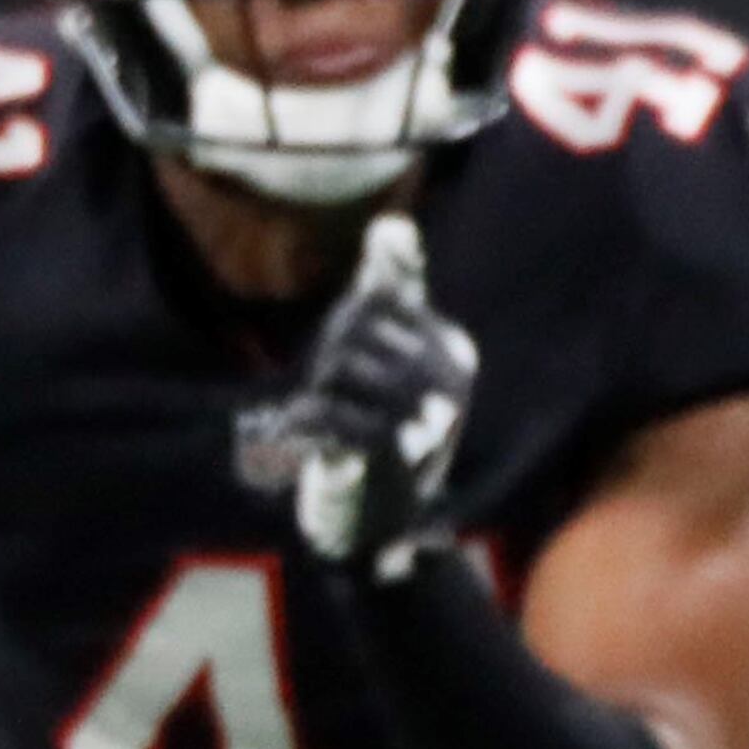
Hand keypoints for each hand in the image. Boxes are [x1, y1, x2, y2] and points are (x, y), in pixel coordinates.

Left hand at [234, 213, 477, 575]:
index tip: (351, 362)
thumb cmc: (381, 427)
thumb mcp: (394, 355)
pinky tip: (297, 433)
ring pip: (337, 369)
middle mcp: (449, 380)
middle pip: (353, 329)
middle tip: (330, 394)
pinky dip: (301, 421)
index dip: (346, 324)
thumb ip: (394, 289)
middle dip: (327, 356)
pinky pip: (327, 413)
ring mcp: (423, 418)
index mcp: (452, 350)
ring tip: (325, 419)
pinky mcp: (387, 456)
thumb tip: (392, 223)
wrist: (380, 525)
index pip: (375, 299)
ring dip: (316, 392)